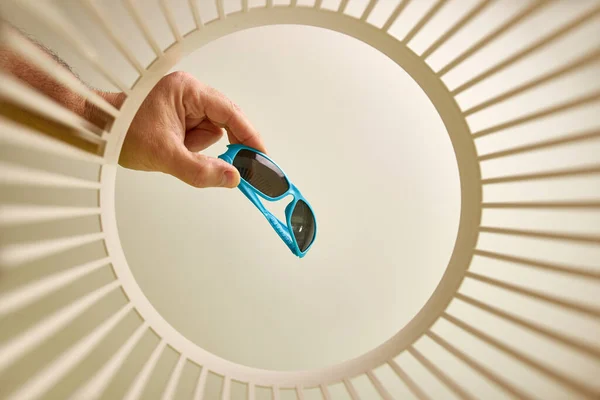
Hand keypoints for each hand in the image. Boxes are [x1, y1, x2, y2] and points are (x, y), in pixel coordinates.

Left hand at [114, 71, 265, 187]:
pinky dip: (192, 149)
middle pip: (224, 122)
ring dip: (199, 148)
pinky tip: (175, 150)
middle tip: (232, 166)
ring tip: (175, 152)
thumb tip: (232, 177)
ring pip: (212, 133)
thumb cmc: (122, 132)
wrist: (96, 132)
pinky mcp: (180, 117)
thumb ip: (201, 170)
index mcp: (187, 91)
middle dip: (220, 145)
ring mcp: (184, 105)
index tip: (262, 155)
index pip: (230, 112)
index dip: (249, 135)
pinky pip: (199, 136)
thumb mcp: (165, 156)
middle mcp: (189, 93)